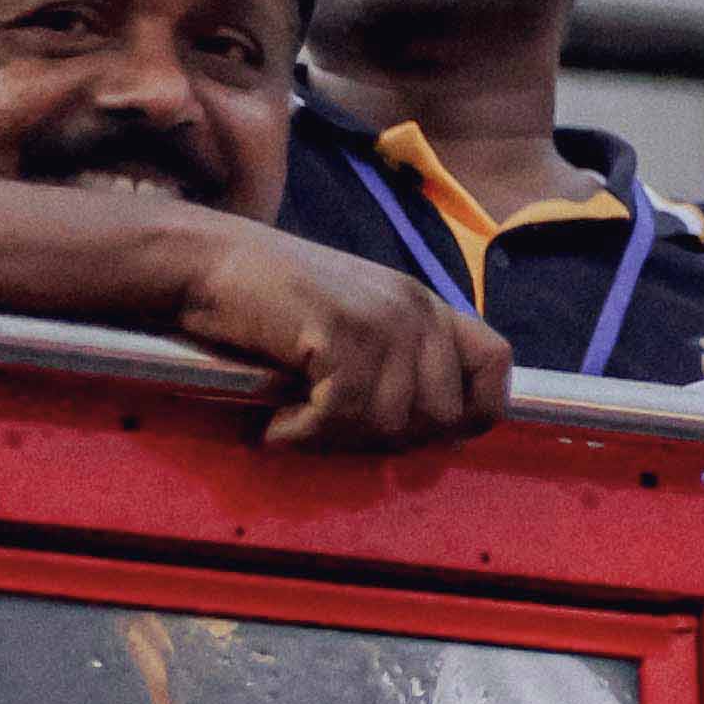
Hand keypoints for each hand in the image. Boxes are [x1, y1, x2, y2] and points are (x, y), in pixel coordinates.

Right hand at [169, 222, 510, 452]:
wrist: (207, 262)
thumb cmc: (269, 302)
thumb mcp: (353, 324)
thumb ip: (396, 363)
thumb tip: (428, 433)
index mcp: (425, 305)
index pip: (496, 367)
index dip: (467, 415)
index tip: (410, 429)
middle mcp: (415, 307)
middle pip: (443, 417)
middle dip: (384, 441)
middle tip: (329, 430)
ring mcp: (382, 317)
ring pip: (393, 423)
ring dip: (337, 440)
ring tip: (296, 422)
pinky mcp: (342, 329)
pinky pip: (344, 414)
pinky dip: (303, 433)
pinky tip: (275, 422)